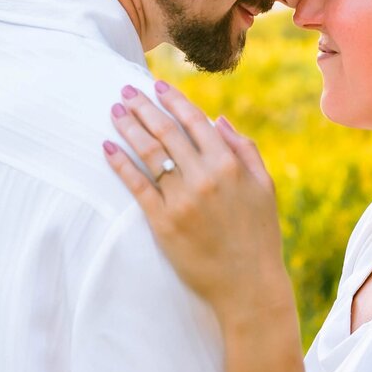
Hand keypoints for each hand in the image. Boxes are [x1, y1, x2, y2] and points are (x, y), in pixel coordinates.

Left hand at [103, 78, 291, 328]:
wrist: (248, 285)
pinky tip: (108, 148)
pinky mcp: (163, 223)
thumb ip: (245, 148)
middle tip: (125, 90)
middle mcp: (204, 177)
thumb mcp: (264, 186)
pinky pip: (137, 187)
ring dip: (128, 128)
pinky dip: (120, 165)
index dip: (173, 100)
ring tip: (114, 111)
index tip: (156, 86)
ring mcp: (182, 200)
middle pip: (166, 132)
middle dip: (143, 107)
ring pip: (149, 154)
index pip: (195, 121)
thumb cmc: (259, 235)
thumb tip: (218, 119)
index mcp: (229, 165)